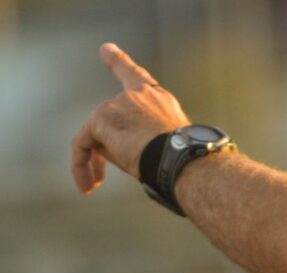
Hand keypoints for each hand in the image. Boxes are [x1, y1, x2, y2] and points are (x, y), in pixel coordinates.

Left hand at [71, 43, 190, 194]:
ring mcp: (119, 104)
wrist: (181, 160)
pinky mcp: (103, 118)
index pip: (136, 77)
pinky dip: (81, 165)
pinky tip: (88, 184)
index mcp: (159, 100)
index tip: (106, 49)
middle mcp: (138, 96)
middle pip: (110, 118)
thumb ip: (134, 138)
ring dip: (94, 162)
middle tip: (101, 178)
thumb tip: (104, 148)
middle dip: (106, 149)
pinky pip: (82, 144)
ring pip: (96, 133)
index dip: (119, 61)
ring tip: (96, 185)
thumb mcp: (162, 143)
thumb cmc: (181, 160)